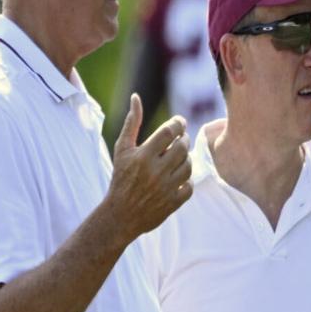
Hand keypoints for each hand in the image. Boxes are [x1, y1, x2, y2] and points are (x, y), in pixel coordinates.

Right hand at [107, 93, 191, 238]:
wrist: (121, 214)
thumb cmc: (121, 177)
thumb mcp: (122, 149)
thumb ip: (132, 123)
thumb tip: (136, 97)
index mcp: (142, 156)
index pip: (168, 132)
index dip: (178, 124)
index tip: (180, 122)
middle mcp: (155, 172)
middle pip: (182, 148)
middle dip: (184, 140)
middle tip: (180, 138)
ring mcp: (166, 188)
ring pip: (188, 166)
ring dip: (187, 158)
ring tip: (179, 156)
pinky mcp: (173, 202)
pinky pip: (190, 185)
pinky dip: (187, 180)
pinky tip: (178, 176)